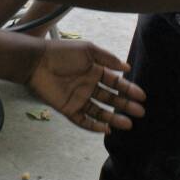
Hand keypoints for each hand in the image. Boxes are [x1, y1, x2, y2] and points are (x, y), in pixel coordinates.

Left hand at [28, 41, 145, 132]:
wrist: (37, 62)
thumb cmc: (62, 52)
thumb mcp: (88, 50)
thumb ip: (107, 58)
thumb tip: (127, 67)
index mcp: (95, 71)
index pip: (116, 83)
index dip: (129, 89)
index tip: (142, 96)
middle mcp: (89, 86)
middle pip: (111, 99)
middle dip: (125, 105)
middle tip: (140, 112)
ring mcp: (79, 99)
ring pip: (100, 112)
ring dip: (114, 118)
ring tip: (128, 124)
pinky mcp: (68, 109)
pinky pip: (83, 120)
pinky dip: (94, 126)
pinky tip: (107, 130)